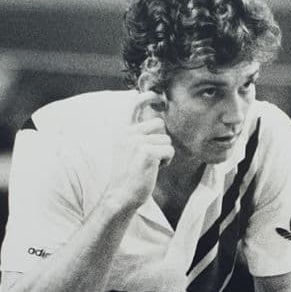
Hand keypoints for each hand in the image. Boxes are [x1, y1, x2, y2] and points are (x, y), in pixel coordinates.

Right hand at [108, 93, 174, 209]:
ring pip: (166, 139)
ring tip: (151, 164)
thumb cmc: (128, 174)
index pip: (133, 105)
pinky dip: (167, 161)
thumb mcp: (128, 148)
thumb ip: (137, 133)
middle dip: (161, 139)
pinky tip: (155, 169)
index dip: (147, 97)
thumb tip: (157, 119)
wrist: (121, 194)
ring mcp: (136, 142)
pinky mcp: (146, 152)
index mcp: (122, 130)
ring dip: (164, 153)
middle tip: (151, 156)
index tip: (158, 96)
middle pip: (159, 123)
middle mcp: (127, 133)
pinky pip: (169, 150)